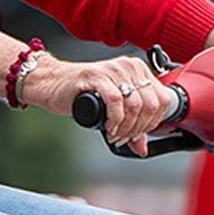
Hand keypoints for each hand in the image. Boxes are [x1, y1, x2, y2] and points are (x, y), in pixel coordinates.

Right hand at [25, 51, 179, 155]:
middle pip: (150, 104)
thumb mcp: (113, 109)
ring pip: (135, 105)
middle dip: (139, 129)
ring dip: (126, 127)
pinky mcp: (96, 76)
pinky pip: (116, 102)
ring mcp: (113, 69)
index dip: (152, 123)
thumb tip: (142, 148)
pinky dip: (115, 120)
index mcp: (138, 70)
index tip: (138, 135)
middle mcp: (129, 66)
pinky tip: (108, 128)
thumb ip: (131, 125)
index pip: (162, 100)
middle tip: (124, 138)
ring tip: (115, 135)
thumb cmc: (82, 93)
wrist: (52, 83)